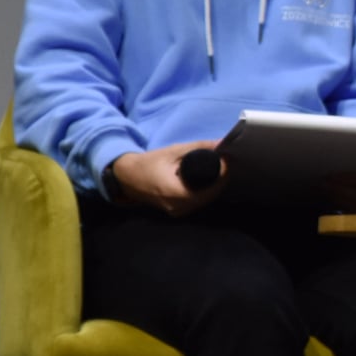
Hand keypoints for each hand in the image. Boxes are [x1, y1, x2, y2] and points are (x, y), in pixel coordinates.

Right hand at [108, 140, 226, 216]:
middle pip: (210, 196)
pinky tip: (209, 180)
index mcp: (177, 194)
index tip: (228, 160)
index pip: (211, 188)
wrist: (127, 177)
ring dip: (214, 186)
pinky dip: (205, 192)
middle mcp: (179, 207)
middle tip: (226, 163)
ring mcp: (178, 212)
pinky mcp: (177, 211)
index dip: (223, 174)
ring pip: (205, 201)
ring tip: (220, 169)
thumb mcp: (173, 152)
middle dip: (221, 180)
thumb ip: (198, 148)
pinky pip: (197, 202)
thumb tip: (221, 143)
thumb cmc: (148, 163)